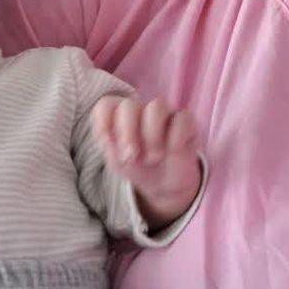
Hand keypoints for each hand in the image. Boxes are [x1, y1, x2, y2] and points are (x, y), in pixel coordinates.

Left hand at [91, 96, 200, 228]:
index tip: (106, 142)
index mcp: (118, 116)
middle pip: (130, 105)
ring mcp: (164, 113)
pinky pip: (181, 119)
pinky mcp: (185, 121)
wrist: (164, 183)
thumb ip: (111, 148)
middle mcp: (140, 110)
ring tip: (153, 158)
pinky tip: (173, 151)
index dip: (103, 121)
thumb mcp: (118, 163)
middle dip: (128, 132)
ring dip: (152, 136)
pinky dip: (175, 138)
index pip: (106, 105)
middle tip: (132, 156)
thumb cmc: (137, 166)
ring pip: (156, 106)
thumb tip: (109, 136)